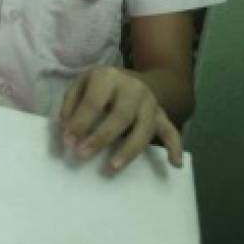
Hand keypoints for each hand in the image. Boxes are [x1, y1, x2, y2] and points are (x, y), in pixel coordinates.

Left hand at [60, 67, 182, 172]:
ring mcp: (150, 102)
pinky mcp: (161, 115)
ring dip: (129, 150)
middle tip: (83, 155)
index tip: (68, 143)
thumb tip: (68, 132)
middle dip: (101, 138)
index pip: (94, 102)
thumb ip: (71, 105)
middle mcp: (133, 87)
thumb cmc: (99, 86)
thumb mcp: (80, 85)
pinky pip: (171, 132)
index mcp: (108, 77)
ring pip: (144, 128)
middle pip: (120, 115)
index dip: (80, 123)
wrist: (131, 78)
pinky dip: (175, 148)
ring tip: (113, 167)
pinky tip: (174, 164)